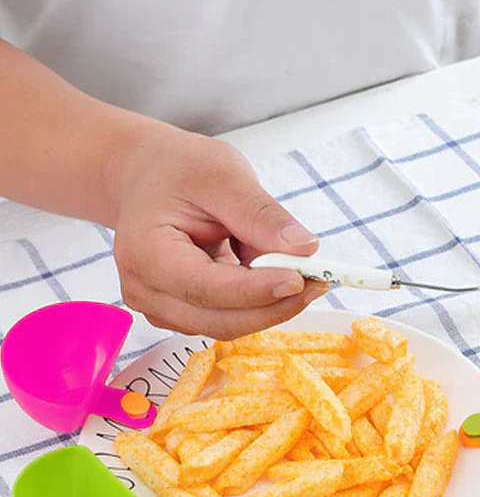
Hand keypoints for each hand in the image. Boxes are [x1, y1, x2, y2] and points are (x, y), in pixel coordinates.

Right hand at [111, 126, 327, 339]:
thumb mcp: (224, 176)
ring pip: (228, 325)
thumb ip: (262, 215)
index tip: (298, 279)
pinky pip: (228, 318)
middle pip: (219, 319)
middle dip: (274, 306)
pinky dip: (258, 303)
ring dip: (269, 305)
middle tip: (317, 282)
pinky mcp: (182, 312)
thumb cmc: (177, 172)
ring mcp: (161, 307)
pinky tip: (274, 275)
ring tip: (298, 270)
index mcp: (145, 251)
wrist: (149, 177)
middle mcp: (146, 289)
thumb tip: (303, 249)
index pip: (205, 287)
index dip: (256, 290)